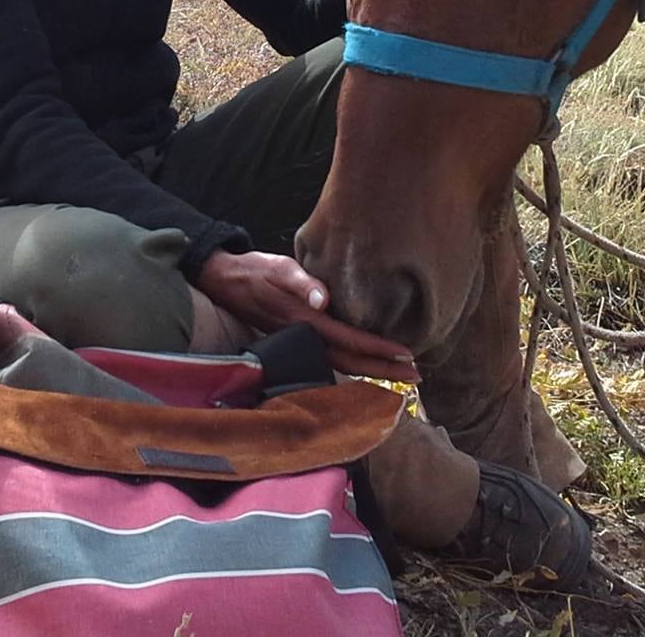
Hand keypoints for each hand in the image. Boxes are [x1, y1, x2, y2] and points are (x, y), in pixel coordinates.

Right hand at [196, 251, 419, 382]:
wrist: (225, 280)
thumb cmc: (254, 270)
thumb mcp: (277, 267)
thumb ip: (300, 281)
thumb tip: (321, 299)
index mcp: (305, 320)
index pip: (350, 339)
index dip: (379, 349)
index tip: (407, 355)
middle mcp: (305, 336)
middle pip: (351, 361)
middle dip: (384, 370)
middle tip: (418, 376)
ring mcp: (300, 341)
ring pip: (342, 363)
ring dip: (372, 370)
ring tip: (401, 374)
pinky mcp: (297, 339)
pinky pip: (331, 356)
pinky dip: (354, 363)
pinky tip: (368, 363)